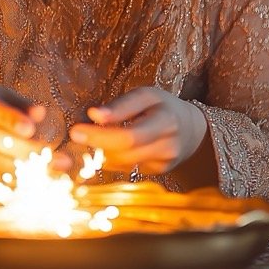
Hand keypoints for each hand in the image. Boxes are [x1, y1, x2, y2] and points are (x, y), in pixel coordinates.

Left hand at [68, 87, 207, 175]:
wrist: (192, 129)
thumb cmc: (164, 107)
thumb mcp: (147, 96)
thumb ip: (122, 105)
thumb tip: (94, 115)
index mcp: (166, 120)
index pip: (129, 135)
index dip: (100, 136)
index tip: (76, 130)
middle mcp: (168, 145)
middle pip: (124, 152)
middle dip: (96, 144)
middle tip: (76, 136)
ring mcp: (164, 163)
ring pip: (124, 163)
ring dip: (103, 153)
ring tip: (90, 139)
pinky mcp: (158, 173)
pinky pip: (128, 169)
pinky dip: (113, 159)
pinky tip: (107, 149)